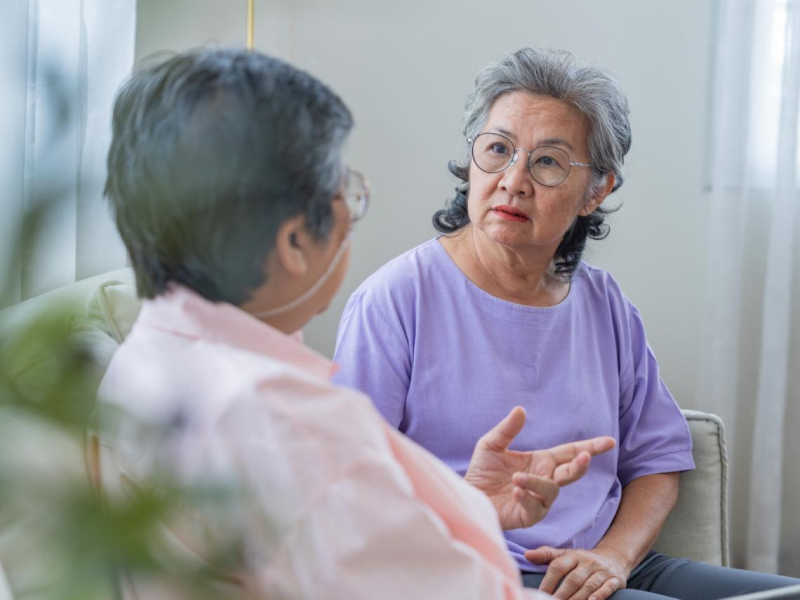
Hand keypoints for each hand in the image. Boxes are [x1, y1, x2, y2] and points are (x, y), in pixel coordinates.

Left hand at [464, 406, 614, 530]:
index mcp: (541, 462)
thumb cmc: (482, 471)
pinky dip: (527, 497)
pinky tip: (515, 490)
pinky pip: (536, 508)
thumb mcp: (491, 445)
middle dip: (581, 465)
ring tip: (515, 477)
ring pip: (551, 490)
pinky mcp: (529, 516)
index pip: (570, 453)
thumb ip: (507, 429)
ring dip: (536, 483)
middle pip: (571, 472)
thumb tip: (520, 410)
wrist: (469, 495)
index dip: (590, 447)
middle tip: (585, 456)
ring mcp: (539, 500)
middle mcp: (545, 480)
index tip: (609, 441)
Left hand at [524, 547, 630, 599]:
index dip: (548, 581)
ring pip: (588, 586)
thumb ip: (547, 555)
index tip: (540, 594)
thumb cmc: (583, 560)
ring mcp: (602, 571)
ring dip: (577, 598)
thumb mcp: (566, 554)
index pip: (558, 566)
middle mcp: (588, 562)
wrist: (614, 557)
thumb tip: (527, 555)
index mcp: (573, 555)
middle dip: (561, 594)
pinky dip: (600, 595)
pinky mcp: (615, 580)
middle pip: (572, 579)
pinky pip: (607, 587)